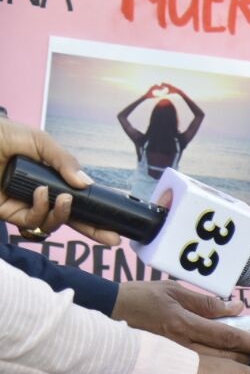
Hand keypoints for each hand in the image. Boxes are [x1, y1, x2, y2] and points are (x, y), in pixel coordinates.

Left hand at [0, 118, 120, 244]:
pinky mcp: (7, 213)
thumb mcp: (39, 141)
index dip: (94, 209)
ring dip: (63, 215)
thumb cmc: (0, 135)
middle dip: (92, 229)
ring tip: (64, 200)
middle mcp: (37, 194)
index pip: (75, 197)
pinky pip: (32, 222)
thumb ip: (64, 161)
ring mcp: (23, 205)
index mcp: (47, 177)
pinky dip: (41, 210)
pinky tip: (40, 193)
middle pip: (69, 218)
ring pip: (52, 224)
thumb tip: (86, 185)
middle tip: (112, 238)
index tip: (114, 218)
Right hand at [112, 281, 249, 360]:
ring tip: (249, 361)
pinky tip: (225, 369)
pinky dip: (216, 370)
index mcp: (184, 323)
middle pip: (224, 356)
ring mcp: (173, 358)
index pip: (227, 336)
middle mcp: (181, 344)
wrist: (103, 314)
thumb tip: (234, 309)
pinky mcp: (166, 365)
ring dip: (234, 365)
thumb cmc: (138, 299)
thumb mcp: (173, 291)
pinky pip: (198, 370)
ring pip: (214, 366)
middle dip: (249, 357)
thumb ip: (205, 302)